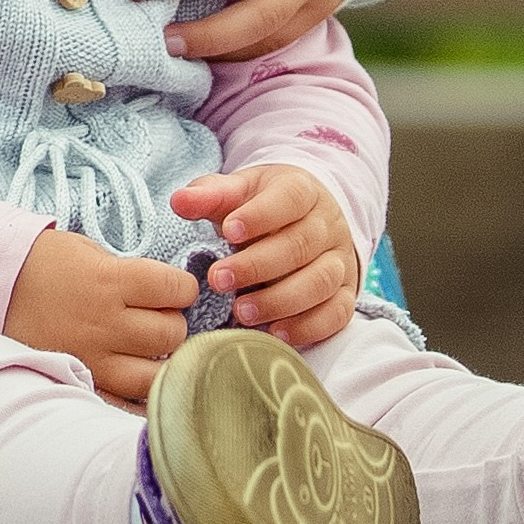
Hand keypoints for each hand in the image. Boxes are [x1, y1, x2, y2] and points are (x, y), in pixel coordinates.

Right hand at [3, 226, 196, 404]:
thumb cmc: (43, 263)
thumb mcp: (89, 252)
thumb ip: (129, 274)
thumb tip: (165, 294)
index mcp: (109, 280)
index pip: (176, 288)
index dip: (181, 287)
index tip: (172, 288)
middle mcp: (105, 322)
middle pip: (172, 332)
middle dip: (172, 322)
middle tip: (156, 317)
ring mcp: (93, 357)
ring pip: (156, 373)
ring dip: (160, 360)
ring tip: (147, 349)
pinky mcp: (81, 381)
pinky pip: (126, 402)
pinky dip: (139, 395)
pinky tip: (138, 380)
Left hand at [171, 164, 359, 349]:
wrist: (308, 218)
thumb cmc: (264, 207)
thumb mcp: (240, 191)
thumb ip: (210, 195)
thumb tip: (179, 201)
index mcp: (303, 191)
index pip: (288, 199)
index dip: (259, 216)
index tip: (227, 232)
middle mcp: (327, 226)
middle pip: (300, 245)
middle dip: (257, 266)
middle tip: (218, 280)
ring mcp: (340, 261)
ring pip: (320, 281)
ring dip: (281, 300)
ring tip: (241, 313)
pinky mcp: (345, 294)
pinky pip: (337, 313)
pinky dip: (309, 327)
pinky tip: (276, 333)